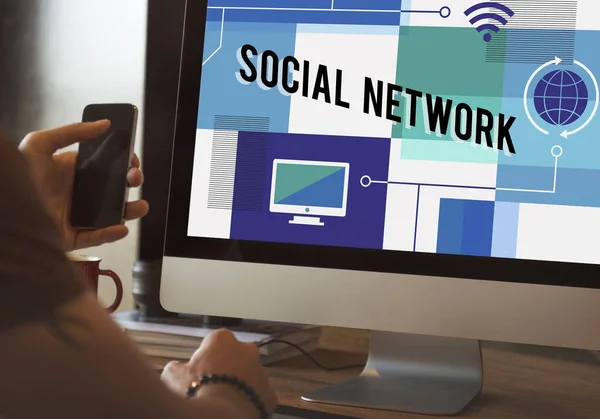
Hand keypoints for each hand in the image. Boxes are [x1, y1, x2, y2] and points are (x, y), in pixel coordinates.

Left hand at [18, 120, 148, 251]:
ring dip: (129, 210)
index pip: (106, 167)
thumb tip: (102, 124)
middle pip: (114, 190)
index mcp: (73, 172)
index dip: (123, 163)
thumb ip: (71, 132)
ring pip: (112, 215)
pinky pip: (98, 237)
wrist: (4, 210)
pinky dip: (112, 234)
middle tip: (134, 178)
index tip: (132, 160)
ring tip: (139, 206)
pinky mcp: (73, 236)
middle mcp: (78, 194)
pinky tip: (120, 227)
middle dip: (130, 184)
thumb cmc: (15, 177)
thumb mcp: (39, 145)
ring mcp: (77, 215)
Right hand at [161, 329, 276, 417]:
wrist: (218, 416)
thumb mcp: (172, 375)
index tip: (198, 371)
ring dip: (240, 384)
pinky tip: (237, 408)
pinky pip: (260, 396)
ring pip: (250, 375)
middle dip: (227, 367)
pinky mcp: (269, 394)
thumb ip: (177, 367)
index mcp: (222, 339)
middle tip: (212, 385)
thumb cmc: (195, 391)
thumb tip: (177, 369)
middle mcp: (246, 350)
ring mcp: (261, 371)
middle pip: (235, 356)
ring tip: (224, 401)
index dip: (205, 358)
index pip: (214, 342)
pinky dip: (251, 401)